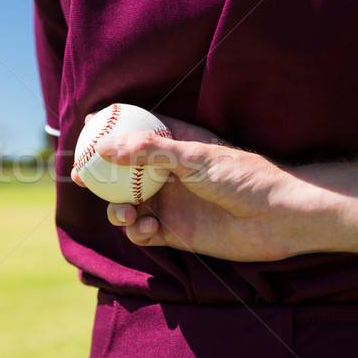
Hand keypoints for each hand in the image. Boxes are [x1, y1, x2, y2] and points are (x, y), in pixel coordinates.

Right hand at [72, 114, 308, 261]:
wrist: (278, 219)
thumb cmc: (243, 177)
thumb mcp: (194, 157)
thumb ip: (149, 151)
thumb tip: (105, 146)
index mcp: (176, 145)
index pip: (137, 129)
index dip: (111, 126)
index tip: (87, 125)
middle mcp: (169, 173)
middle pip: (123, 171)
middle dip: (99, 175)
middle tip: (79, 177)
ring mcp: (171, 202)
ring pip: (128, 203)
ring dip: (117, 208)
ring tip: (126, 211)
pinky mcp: (176, 231)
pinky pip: (143, 232)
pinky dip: (138, 231)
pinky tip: (150, 228)